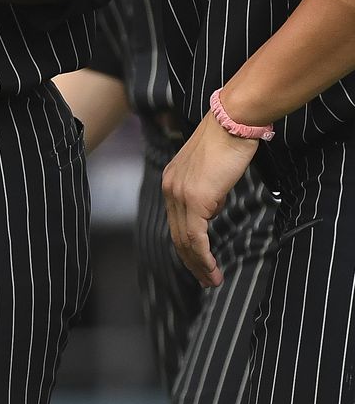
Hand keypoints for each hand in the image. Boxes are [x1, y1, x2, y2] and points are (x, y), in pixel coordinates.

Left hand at [162, 111, 259, 287]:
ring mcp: (180, 194)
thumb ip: (207, 189)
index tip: (198, 261)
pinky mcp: (196, 199)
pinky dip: (203, 256)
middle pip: (177, 234)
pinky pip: (196, 236)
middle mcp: (170, 188)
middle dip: (190, 261)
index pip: (175, 221)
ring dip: (198, 264)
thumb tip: (212, 207)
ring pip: (185, 240)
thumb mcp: (212, 170)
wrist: (232, 124)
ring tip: (212, 280)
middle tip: (205, 279)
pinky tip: (212, 269)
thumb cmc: (228, 142)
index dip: (186, 244)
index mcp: (171, 181)